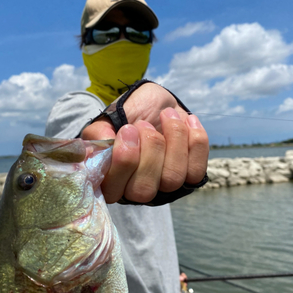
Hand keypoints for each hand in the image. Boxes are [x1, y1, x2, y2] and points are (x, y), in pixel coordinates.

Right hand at [82, 83, 208, 203]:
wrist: (157, 101)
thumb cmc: (128, 114)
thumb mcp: (106, 121)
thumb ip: (97, 136)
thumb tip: (96, 152)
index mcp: (112, 182)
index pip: (114, 192)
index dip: (122, 163)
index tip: (127, 130)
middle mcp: (137, 190)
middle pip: (144, 190)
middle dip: (148, 151)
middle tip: (143, 124)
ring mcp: (165, 186)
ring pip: (172, 179)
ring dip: (172, 139)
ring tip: (165, 116)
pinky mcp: (190, 176)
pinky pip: (196, 170)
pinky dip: (195, 140)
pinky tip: (187, 120)